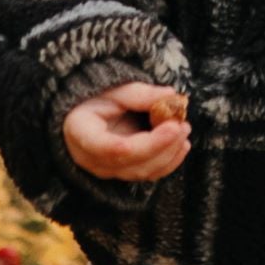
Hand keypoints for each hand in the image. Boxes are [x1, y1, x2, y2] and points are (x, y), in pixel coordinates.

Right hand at [62, 80, 190, 182]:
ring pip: (142, 171)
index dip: (141, 144)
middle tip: (182, 124)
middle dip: (162, 145)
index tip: (170, 128)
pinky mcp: (122, 173)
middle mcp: (90, 158)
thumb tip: (170, 95)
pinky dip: (169, 162)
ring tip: (184, 128)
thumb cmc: (97, 99)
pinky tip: (182, 144)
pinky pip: (148, 175)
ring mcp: (106, 170)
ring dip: (169, 153)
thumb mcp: (114, 90)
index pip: (106, 147)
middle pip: (130, 162)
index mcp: (80, 133)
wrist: (88, 112)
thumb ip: (140, 94)